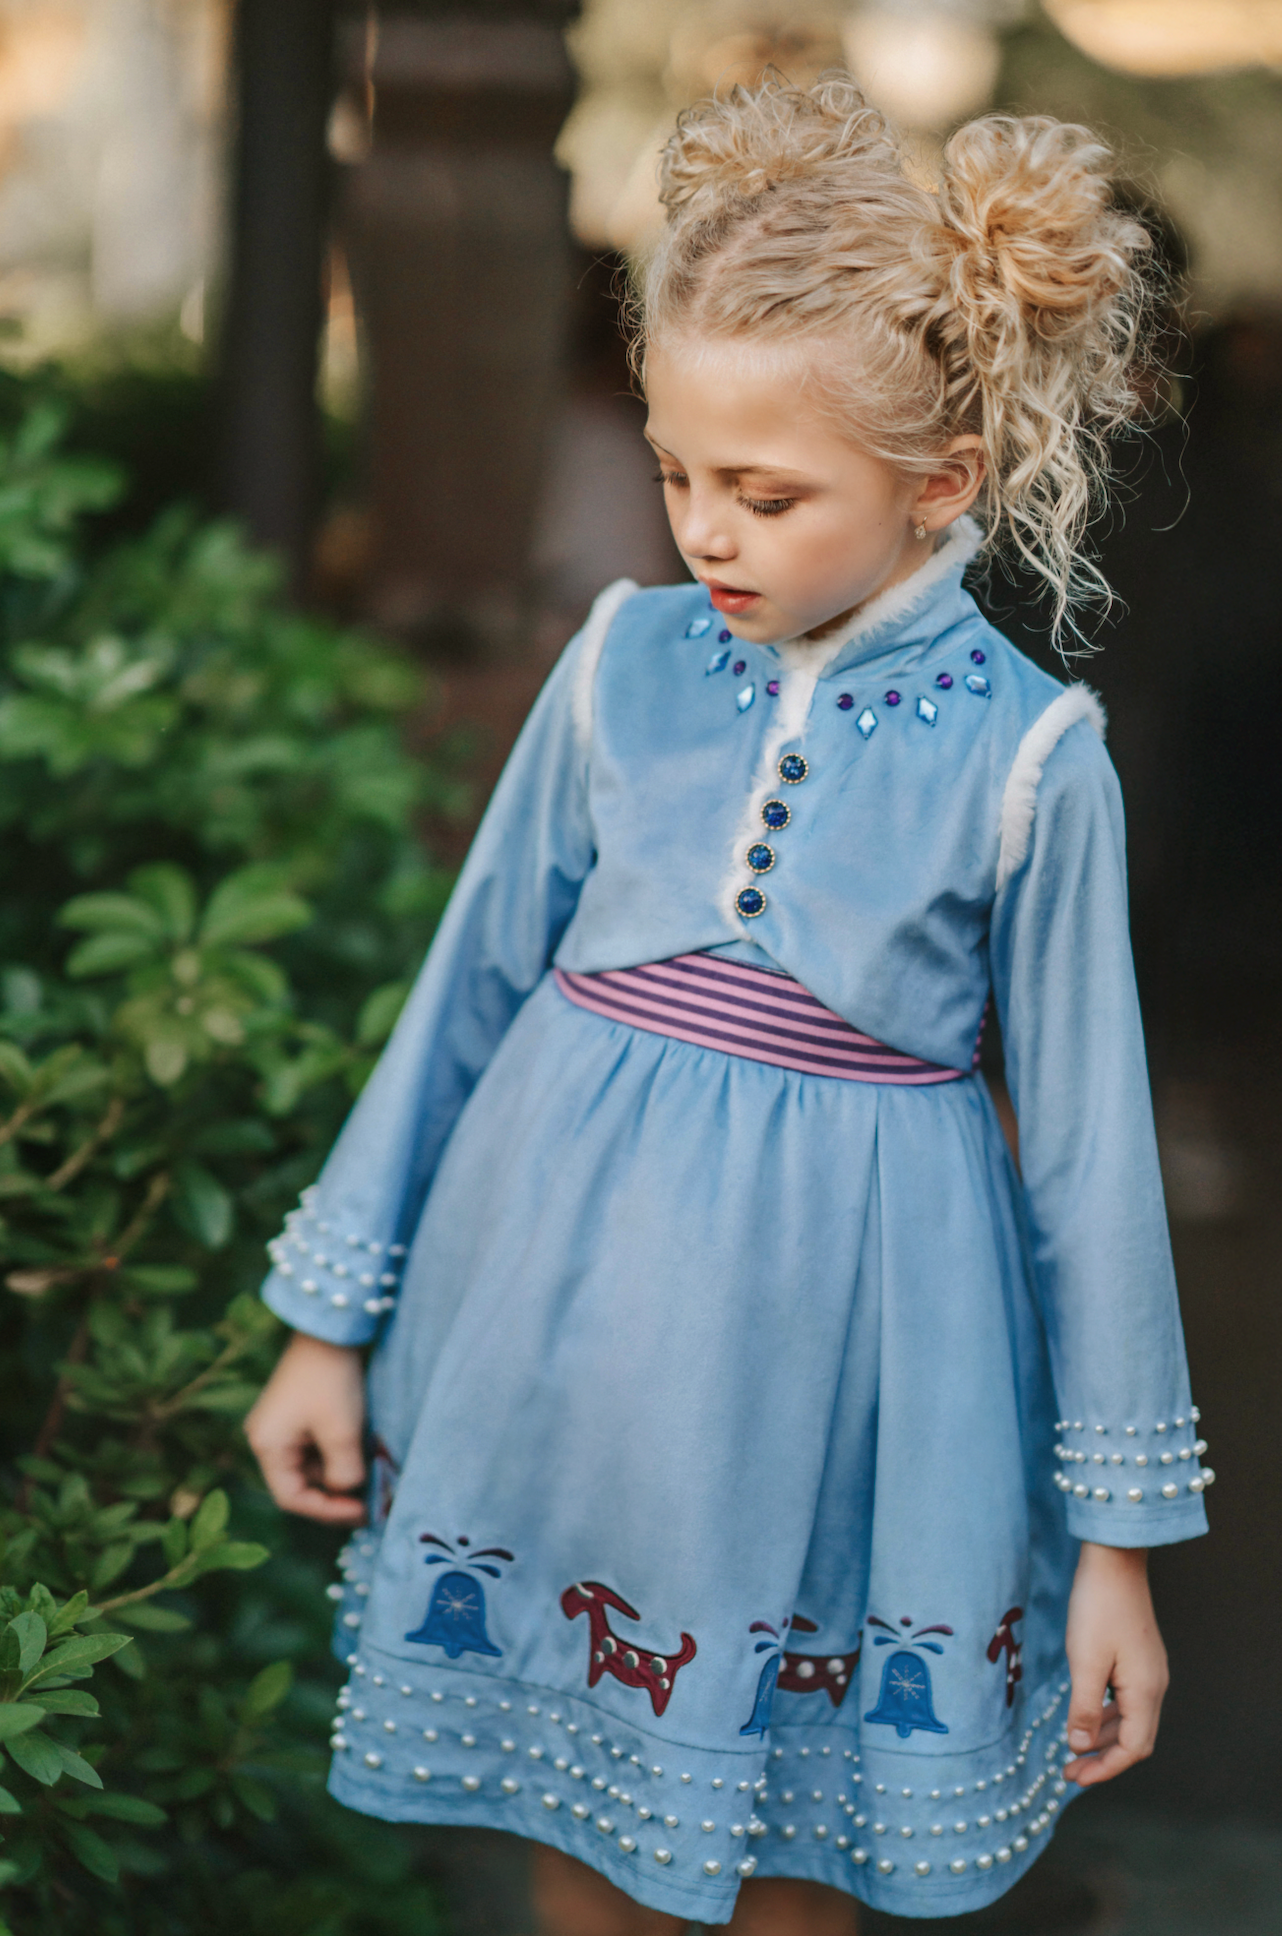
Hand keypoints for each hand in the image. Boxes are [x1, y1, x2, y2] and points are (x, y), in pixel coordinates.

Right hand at [245, 1332, 366, 1524]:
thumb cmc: (331, 1381)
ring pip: (308, 1466)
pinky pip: (312, 1447)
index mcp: (267, 1446)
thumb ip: (344, 1472)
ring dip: (336, 1473)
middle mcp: (266, 1438)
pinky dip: (334, 1455)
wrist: (329, 1330)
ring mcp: (279, 1425)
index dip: (326, 1511)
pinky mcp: (295, 1413)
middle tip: (367, 1502)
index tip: (360, 1512)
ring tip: (367, 1477)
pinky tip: (357, 1454)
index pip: (291, 1498)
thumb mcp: (342, 1432)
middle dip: (332, 1494)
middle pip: (298, 1483)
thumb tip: (348, 1490)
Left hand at [1063, 1541, 1167, 1784]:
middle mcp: (1153, 1685)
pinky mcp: (1138, 1658)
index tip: (1076, 1778)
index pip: (1133, 1748)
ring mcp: (1148, 1671)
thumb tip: (1079, 1746)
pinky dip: (1106, 1714)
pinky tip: (1085, 1715)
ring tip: (1074, 1750)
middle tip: (1070, 1772)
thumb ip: (1083, 1708)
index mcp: (1145, 1691)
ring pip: (1129, 1719)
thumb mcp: (1084, 1661)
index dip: (1105, 1769)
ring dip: (1103, 1737)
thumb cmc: (1098, 1608)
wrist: (1113, 1562)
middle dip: (1103, 1758)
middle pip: (1134, 1738)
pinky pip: (1125, 1699)